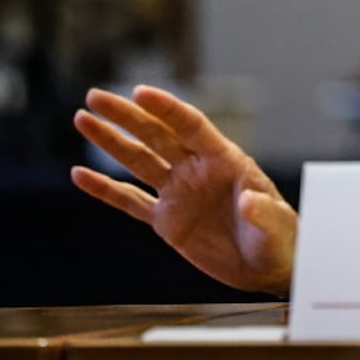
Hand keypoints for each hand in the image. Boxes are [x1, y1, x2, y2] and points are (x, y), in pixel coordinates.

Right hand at [71, 85, 296, 295]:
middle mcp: (197, 170)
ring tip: (82, 119)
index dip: (167, 108)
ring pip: (138, 161)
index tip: (140, 92)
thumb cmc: (280, 239)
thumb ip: (262, 211)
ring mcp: (179, 193)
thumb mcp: (274, 225)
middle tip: (95, 96)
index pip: (191, 126)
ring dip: (109, 142)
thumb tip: (249, 199)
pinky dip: (104, 190)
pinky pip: (129, 201)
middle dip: (126, 115)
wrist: (269, 267)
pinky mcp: (166, 221)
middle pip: (156, 136)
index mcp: (225, 160)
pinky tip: (79, 176)